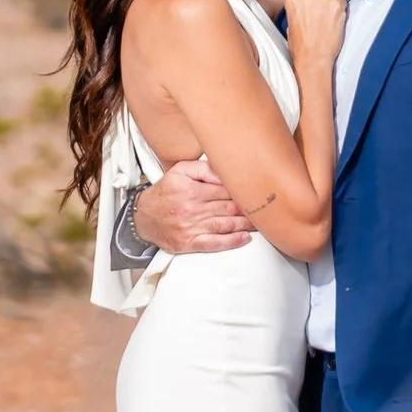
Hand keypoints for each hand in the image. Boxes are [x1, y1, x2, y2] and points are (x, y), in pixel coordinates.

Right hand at [134, 156, 254, 256]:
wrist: (143, 217)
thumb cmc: (166, 192)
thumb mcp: (180, 171)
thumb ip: (204, 168)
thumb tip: (225, 170)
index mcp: (192, 188)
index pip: (226, 189)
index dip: (244, 191)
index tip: (259, 191)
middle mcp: (192, 208)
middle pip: (229, 207)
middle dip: (250, 208)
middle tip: (267, 207)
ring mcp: (191, 227)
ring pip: (225, 225)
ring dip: (246, 224)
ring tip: (262, 222)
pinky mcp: (189, 243)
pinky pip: (214, 243)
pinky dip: (231, 241)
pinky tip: (245, 238)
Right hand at [282, 0, 347, 70]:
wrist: (313, 58)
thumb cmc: (300, 46)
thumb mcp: (289, 24)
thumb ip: (297, 11)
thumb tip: (305, 9)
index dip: (308, 3)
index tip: (310, 10)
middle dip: (318, 5)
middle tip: (319, 20)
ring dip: (329, 9)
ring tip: (327, 25)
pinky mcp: (337, 5)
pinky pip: (342, 3)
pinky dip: (340, 12)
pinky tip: (335, 23)